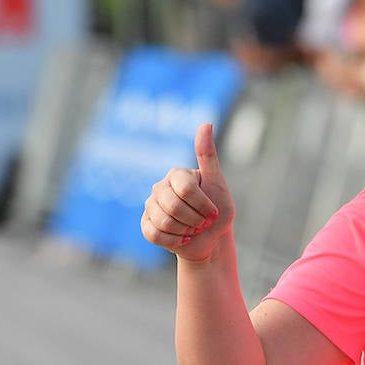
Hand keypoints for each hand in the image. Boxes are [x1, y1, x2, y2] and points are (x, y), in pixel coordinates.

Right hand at [141, 122, 232, 262]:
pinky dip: (174, 241)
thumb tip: (206, 123)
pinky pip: (155, 235)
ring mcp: (150, 207)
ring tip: (193, 229)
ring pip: (164, 222)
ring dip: (186, 231)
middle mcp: (159, 188)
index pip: (186, 189)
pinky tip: (183, 238)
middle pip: (174, 206)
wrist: (212, 239)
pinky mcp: (146, 226)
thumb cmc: (217, 209)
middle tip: (204, 223)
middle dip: (195, 220)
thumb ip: (208, 155)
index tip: (214, 212)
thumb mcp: (217, 183)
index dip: (203, 205)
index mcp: (176, 174)